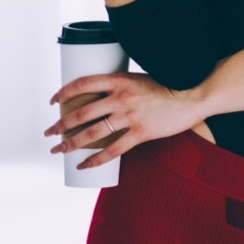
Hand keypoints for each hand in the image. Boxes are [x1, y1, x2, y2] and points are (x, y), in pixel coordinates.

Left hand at [44, 72, 204, 169]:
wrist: (194, 95)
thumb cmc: (170, 85)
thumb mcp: (140, 78)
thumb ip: (123, 87)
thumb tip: (103, 97)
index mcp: (120, 79)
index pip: (82, 84)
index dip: (63, 93)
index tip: (53, 101)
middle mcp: (121, 97)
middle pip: (81, 112)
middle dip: (60, 124)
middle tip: (49, 132)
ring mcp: (130, 116)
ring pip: (92, 133)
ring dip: (71, 143)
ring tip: (59, 150)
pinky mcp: (141, 132)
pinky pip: (112, 150)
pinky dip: (95, 160)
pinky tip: (84, 165)